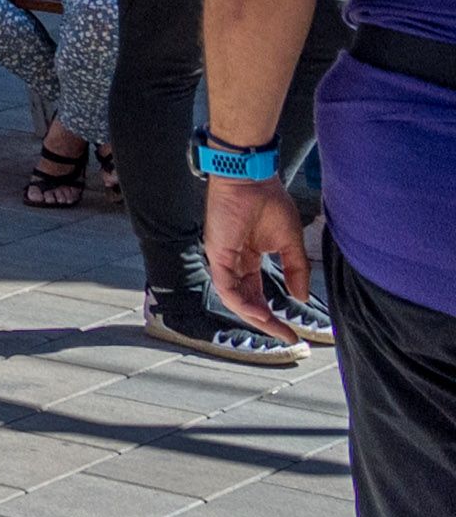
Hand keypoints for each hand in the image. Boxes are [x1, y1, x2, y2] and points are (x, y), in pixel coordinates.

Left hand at [206, 171, 308, 332]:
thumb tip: (300, 297)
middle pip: (246, 300)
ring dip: (255, 316)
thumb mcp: (290, 242)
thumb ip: (296, 270)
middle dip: (265, 321)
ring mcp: (223, 258)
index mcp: (248, 258)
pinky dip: (241, 301)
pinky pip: (226, 285)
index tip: (293, 333)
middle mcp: (234, 262)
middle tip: (287, 337)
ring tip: (276, 329)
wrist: (251, 178)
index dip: (273, 314)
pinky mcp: (216, 252)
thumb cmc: (269, 202)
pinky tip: (259, 313)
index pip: (257, 293)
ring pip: (234, 298)